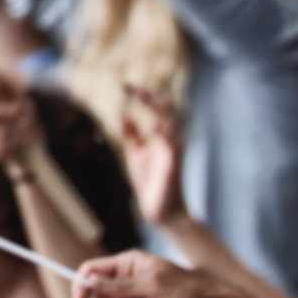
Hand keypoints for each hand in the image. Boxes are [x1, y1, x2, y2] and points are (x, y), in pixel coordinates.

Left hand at [119, 84, 186, 226]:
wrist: (159, 210)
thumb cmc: (149, 183)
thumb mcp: (135, 154)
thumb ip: (131, 135)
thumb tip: (124, 115)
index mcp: (160, 136)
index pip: (154, 109)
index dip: (141, 96)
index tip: (125, 86)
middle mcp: (169, 139)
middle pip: (166, 109)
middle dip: (149, 97)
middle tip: (130, 88)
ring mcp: (173, 150)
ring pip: (170, 121)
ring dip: (156, 108)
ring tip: (141, 96)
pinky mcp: (173, 163)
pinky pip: (170, 141)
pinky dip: (161, 131)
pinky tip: (150, 124)